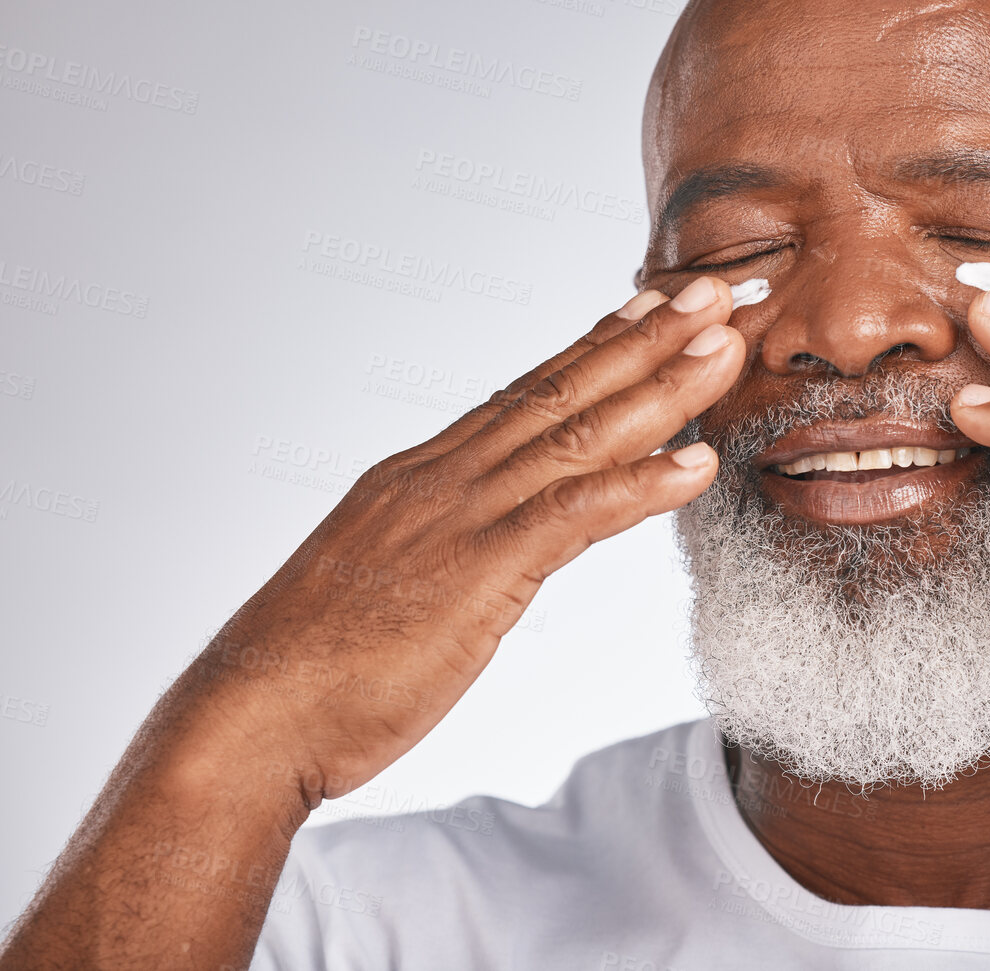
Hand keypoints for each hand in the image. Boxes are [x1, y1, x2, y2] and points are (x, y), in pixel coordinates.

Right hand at [183, 276, 745, 799]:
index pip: (526, 393)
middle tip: (712, 288)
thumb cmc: (315, 663)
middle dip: (646, 337)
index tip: (648, 305)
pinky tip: (697, 463)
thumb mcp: (389, 578)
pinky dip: (640, 484)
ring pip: (580, 435)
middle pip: (564, 391)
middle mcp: (447, 476)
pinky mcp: (478, 571)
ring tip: (725, 343)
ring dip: (662, 386)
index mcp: (424, 474)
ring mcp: (462, 517)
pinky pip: (574, 516)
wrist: (251, 715)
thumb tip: (484, 538)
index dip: (596, 346)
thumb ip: (442, 542)